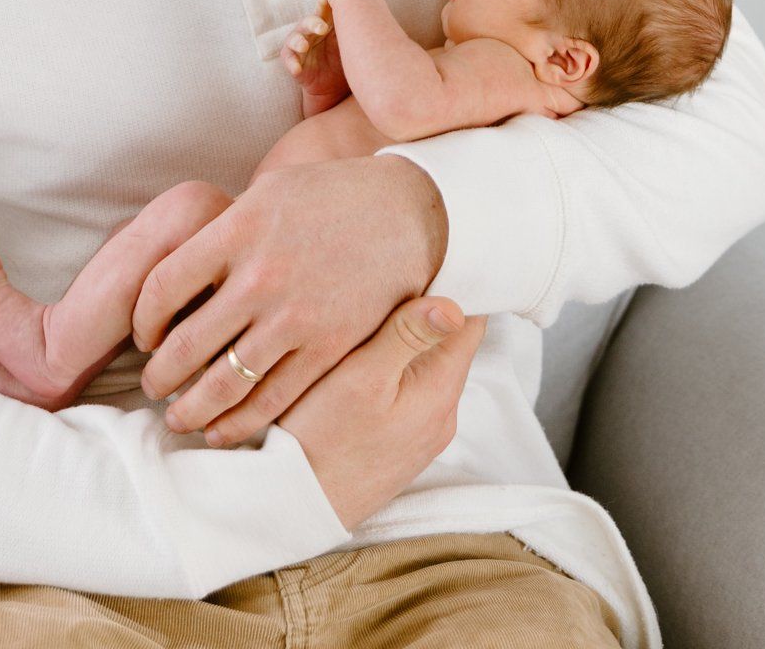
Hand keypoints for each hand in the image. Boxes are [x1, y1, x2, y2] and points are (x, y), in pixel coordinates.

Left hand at [131, 154, 447, 444]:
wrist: (408, 212)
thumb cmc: (331, 195)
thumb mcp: (269, 192)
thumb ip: (224, 232)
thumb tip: (181, 270)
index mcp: (238, 229)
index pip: (162, 287)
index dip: (143, 320)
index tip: (145, 334)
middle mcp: (260, 276)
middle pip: (184, 344)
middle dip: (158, 375)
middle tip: (152, 385)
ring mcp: (294, 316)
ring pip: (223, 383)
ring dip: (190, 408)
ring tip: (178, 417)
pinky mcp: (327, 347)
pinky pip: (271, 399)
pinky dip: (238, 423)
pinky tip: (221, 430)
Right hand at [279, 0, 349, 113]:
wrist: (335, 87)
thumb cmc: (345, 57)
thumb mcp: (351, 43)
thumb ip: (356, 27)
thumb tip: (377, 11)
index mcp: (325, 22)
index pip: (324, 9)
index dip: (324, 3)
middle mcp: (310, 31)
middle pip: (309, 22)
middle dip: (313, 23)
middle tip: (322, 27)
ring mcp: (300, 45)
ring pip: (295, 38)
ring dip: (299, 41)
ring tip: (304, 46)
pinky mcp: (293, 61)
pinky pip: (289, 60)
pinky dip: (293, 64)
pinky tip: (297, 68)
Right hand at [279, 295, 486, 529]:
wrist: (294, 510)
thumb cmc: (321, 444)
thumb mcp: (361, 379)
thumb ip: (406, 335)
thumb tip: (455, 301)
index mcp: (440, 390)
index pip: (471, 320)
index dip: (454, 282)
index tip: (423, 253)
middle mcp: (442, 413)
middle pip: (447, 340)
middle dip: (423, 306)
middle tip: (386, 272)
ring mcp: (421, 431)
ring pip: (424, 364)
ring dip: (404, 337)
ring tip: (365, 309)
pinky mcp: (398, 442)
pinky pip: (406, 389)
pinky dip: (391, 366)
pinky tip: (357, 357)